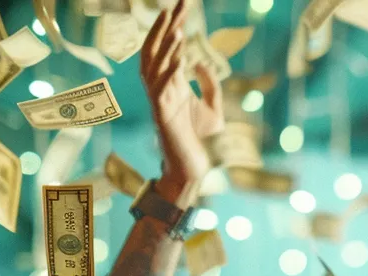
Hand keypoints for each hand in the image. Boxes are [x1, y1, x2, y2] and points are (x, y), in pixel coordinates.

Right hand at [140, 2, 222, 207]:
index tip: (183, 6)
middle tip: (176, 5)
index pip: (170, 49)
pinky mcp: (163, 116)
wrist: (193, 168)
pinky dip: (170, 72)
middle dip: (166, 28)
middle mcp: (163, 89)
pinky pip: (162, 90)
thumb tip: (203, 63)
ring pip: (154, 67)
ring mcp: (160, 102)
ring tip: (175, 24)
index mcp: (173, 85)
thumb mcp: (213, 107)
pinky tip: (181, 57)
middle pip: (158, 51)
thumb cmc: (200, 140)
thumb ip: (210, 85)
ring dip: (165, 45)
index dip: (175, 27)